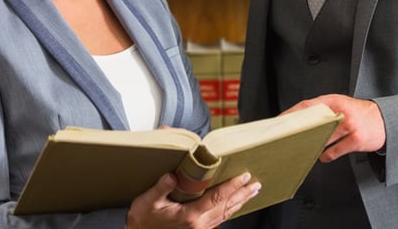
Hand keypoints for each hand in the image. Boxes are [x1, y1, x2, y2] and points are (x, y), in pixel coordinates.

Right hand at [126, 171, 260, 228]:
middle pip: (226, 207)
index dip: (232, 186)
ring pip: (225, 214)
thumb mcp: (148, 201)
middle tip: (255, 184)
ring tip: (250, 192)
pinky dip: (228, 211)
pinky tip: (233, 206)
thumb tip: (173, 175)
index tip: (243, 176)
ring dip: (239, 202)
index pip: (217, 198)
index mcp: (189, 216)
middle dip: (242, 194)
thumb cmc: (142, 220)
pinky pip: (218, 220)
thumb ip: (162, 187)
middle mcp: (198, 225)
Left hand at [283, 94, 385, 162]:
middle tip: (286, 139)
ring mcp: (349, 125)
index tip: (278, 122)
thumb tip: (300, 120)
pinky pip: (335, 151)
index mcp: (334, 100)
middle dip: (299, 131)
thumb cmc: (358, 113)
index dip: (290, 113)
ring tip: (306, 148)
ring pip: (323, 138)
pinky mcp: (356, 139)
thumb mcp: (341, 105)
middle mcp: (341, 111)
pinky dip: (326, 155)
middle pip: (313, 122)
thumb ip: (323, 109)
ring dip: (313, 145)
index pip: (306, 105)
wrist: (384, 120)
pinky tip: (323, 155)